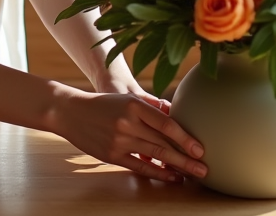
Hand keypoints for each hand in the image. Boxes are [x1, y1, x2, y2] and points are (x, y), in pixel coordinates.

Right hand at [51, 88, 206, 183]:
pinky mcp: (112, 155)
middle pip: (163, 143)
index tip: (201, 149)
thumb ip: (152, 107)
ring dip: (177, 166)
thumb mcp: (127, 98)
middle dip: (187, 157)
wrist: (71, 111)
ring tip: (194, 174)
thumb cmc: (104, 104)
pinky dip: (158, 173)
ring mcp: (119, 140)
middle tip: (205, 167)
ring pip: (154, 155)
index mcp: (134, 105)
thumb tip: (177, 115)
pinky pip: (140, 167)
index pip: (166, 124)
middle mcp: (128, 123)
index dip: (185, 137)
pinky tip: (172, 177)